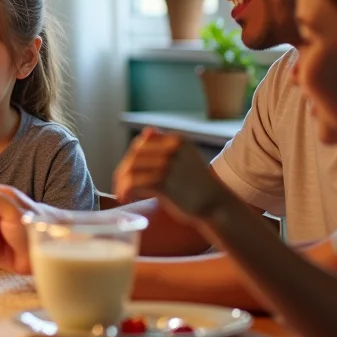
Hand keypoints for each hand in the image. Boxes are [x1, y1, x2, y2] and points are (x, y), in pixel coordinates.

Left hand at [114, 128, 231, 221]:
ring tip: (122, 194)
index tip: (126, 174)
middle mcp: (172, 148)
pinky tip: (125, 198)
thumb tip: (147, 130)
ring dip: (122, 183)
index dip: (130, 160)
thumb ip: (166, 146)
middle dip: (123, 172)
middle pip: (134, 156)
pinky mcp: (164, 182)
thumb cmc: (198, 185)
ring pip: (132, 169)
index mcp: (177, 139)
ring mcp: (168, 164)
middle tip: (119, 186)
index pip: (142, 144)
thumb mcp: (185, 158)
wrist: (217, 205)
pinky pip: (135, 183)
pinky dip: (126, 190)